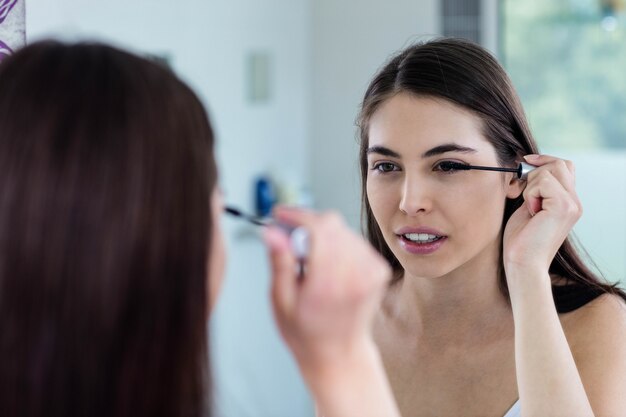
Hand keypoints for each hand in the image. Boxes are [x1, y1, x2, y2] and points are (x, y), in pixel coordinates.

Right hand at [263, 207, 391, 374]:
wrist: (339, 354)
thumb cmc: (306, 332)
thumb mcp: (281, 301)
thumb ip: (279, 262)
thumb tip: (272, 231)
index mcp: (329, 283)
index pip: (319, 228)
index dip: (298, 215)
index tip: (280, 214)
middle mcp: (356, 275)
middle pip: (332, 223)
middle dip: (308, 225)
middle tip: (291, 243)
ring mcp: (372, 272)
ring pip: (343, 230)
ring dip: (323, 236)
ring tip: (311, 263)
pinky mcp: (379, 270)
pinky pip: (355, 241)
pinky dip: (339, 246)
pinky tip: (329, 267)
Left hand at [503, 154, 581, 276]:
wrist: (523, 263)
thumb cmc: (520, 239)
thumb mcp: (529, 207)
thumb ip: (535, 189)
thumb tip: (528, 166)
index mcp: (568, 202)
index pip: (564, 166)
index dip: (545, 160)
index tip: (525, 161)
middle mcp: (575, 202)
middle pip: (559, 164)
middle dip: (535, 172)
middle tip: (524, 194)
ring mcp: (572, 204)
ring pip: (551, 170)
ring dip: (531, 185)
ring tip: (529, 207)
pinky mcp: (564, 207)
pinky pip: (544, 181)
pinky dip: (530, 193)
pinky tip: (531, 210)